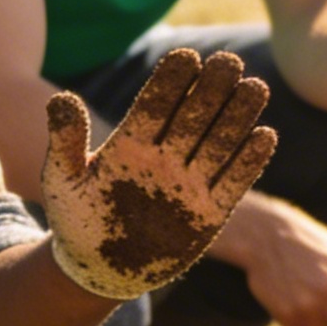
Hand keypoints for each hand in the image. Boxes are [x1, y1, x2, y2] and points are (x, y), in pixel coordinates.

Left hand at [43, 50, 277, 298]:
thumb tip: (61, 99)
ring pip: (219, 143)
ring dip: (238, 116)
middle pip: (194, 117)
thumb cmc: (77, 220)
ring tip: (256, 87)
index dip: (170, 82)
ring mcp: (189, 183)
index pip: (155, 105)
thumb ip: (67, 141)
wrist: (97, 270)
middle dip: (211, 89)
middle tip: (229, 61)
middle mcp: (165, 158)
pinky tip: (265, 136)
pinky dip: (249, 161)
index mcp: (131, 143)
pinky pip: (234, 183)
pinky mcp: (209, 213)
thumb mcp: (63, 180)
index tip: (186, 55)